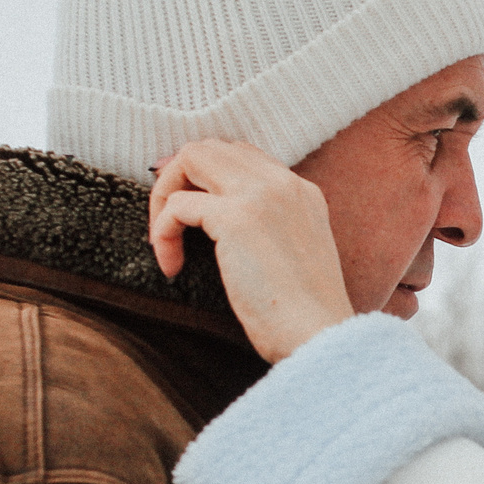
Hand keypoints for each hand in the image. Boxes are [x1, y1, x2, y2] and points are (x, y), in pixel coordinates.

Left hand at [147, 139, 354, 362]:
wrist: (320, 335)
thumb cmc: (305, 316)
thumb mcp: (294, 257)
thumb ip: (268, 231)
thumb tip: (218, 228)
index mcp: (302, 192)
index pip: (243, 155)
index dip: (204, 173)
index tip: (183, 201)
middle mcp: (283, 183)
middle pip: (211, 147)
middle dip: (176, 178)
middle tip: (165, 220)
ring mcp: (259, 195)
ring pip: (190, 158)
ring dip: (164, 195)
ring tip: (163, 239)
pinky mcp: (236, 218)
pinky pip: (177, 205)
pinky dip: (162, 233)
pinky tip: (173, 267)